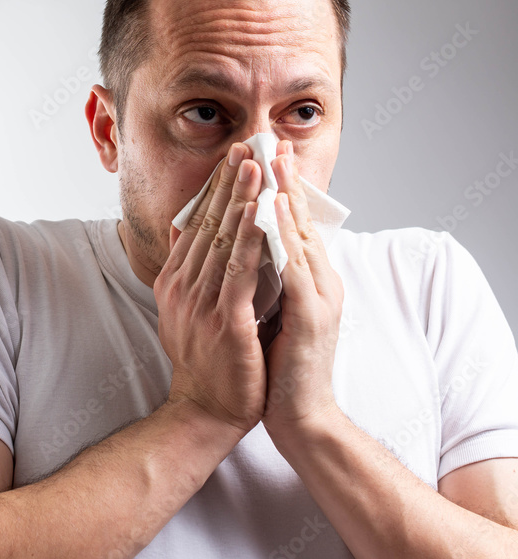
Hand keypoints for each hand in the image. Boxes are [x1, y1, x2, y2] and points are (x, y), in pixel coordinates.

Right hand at [154, 142, 267, 435]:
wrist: (208, 409)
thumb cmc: (206, 359)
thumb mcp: (185, 309)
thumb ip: (185, 269)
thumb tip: (182, 231)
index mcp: (175, 280)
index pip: (198, 223)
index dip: (217, 186)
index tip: (235, 155)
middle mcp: (183, 286)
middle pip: (209, 223)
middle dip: (230, 181)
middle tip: (247, 144)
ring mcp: (201, 303)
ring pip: (224, 240)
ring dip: (242, 199)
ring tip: (258, 166)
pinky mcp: (224, 321)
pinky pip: (240, 271)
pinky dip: (252, 239)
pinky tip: (264, 215)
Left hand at [261, 140, 343, 436]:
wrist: (298, 416)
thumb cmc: (277, 366)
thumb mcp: (268, 313)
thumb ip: (260, 280)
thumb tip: (237, 248)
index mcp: (309, 281)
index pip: (292, 225)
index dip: (277, 189)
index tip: (262, 155)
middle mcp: (320, 283)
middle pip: (299, 221)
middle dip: (281, 180)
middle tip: (267, 142)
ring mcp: (319, 297)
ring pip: (298, 236)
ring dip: (282, 196)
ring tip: (269, 162)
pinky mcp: (312, 316)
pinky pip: (294, 267)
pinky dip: (281, 237)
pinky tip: (268, 213)